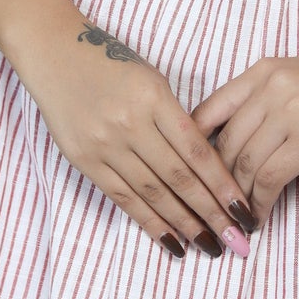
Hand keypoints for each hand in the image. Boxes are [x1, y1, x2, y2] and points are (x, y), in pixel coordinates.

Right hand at [27, 16, 256, 261]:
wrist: (54, 53)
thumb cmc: (113, 64)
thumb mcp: (153, 79)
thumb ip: (176, 120)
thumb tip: (205, 167)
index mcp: (155, 98)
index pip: (197, 151)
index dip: (223, 185)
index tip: (244, 211)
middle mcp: (130, 123)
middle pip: (179, 178)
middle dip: (212, 213)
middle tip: (237, 240)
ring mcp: (104, 144)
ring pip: (152, 193)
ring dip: (185, 224)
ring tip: (210, 246)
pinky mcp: (84, 160)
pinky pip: (123, 198)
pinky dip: (149, 222)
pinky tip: (172, 241)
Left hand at [188, 48, 298, 225]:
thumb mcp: (296, 81)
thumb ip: (262, 104)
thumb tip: (229, 147)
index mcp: (261, 72)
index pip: (206, 113)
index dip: (192, 153)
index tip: (190, 182)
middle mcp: (269, 87)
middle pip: (222, 144)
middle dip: (212, 185)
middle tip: (208, 213)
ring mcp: (290, 110)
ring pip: (243, 164)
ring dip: (234, 200)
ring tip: (233, 222)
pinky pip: (271, 177)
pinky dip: (260, 203)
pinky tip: (259, 217)